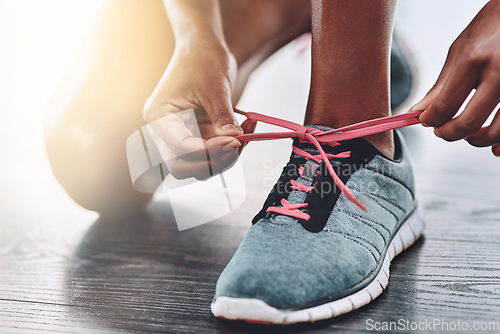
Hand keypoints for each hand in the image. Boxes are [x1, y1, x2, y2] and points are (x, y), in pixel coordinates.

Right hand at [143, 38, 255, 178]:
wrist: (202, 47)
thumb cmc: (203, 60)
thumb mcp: (215, 87)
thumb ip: (222, 116)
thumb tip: (234, 142)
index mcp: (160, 116)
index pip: (180, 148)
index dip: (208, 150)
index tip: (235, 141)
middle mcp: (164, 131)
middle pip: (182, 166)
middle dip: (213, 162)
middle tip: (239, 145)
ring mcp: (180, 136)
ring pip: (199, 165)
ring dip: (225, 157)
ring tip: (247, 132)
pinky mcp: (196, 137)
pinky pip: (211, 154)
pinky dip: (230, 148)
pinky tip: (246, 129)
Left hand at [410, 0, 499, 156]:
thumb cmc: (492, 26)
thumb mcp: (461, 48)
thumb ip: (441, 84)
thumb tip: (420, 112)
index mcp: (474, 60)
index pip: (444, 106)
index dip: (430, 120)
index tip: (426, 121)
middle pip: (468, 123)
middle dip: (449, 133)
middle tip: (442, 131)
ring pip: (497, 131)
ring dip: (478, 140)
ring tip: (469, 136)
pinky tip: (495, 145)